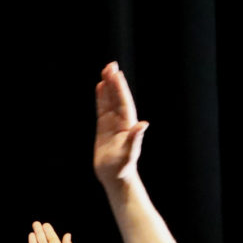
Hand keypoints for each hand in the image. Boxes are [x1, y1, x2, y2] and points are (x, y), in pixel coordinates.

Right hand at [94, 61, 149, 185]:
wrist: (116, 177)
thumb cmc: (123, 168)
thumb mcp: (129, 154)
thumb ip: (135, 139)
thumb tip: (143, 124)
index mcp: (127, 125)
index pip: (123, 102)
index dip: (120, 88)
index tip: (116, 74)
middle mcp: (121, 121)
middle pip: (117, 98)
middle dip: (114, 82)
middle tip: (110, 65)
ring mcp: (113, 124)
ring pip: (110, 101)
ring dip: (108, 86)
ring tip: (105, 71)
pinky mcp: (104, 128)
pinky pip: (102, 109)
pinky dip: (101, 97)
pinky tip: (99, 87)